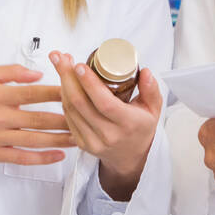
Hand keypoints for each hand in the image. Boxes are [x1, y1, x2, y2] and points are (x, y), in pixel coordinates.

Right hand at [0, 65, 74, 165]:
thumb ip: (12, 72)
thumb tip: (38, 74)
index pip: (34, 93)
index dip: (57, 93)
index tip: (75, 91)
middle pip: (39, 119)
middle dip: (65, 119)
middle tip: (86, 118)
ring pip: (35, 140)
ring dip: (60, 139)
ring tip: (79, 137)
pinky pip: (23, 158)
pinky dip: (42, 158)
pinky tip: (59, 156)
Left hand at [50, 51, 161, 200]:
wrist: (131, 158)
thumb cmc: (141, 128)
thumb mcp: (154, 109)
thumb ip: (151, 89)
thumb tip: (145, 71)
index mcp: (128, 124)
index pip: (105, 103)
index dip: (90, 83)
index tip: (80, 65)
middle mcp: (109, 135)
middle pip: (81, 103)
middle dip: (67, 77)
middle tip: (60, 57)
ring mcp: (93, 141)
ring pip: (71, 109)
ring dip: (63, 84)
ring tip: (61, 64)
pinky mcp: (82, 143)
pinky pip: (69, 117)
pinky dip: (64, 98)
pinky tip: (65, 82)